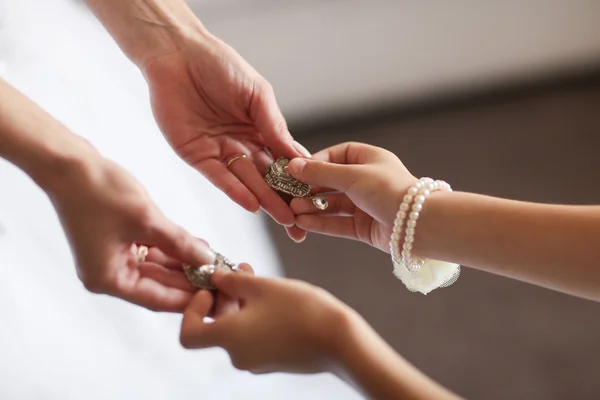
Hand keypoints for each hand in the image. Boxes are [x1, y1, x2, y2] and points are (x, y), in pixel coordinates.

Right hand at [47, 156, 215, 311]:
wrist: (68, 162)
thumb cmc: (98, 191)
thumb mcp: (146, 220)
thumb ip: (180, 243)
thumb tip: (208, 260)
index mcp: (108, 279)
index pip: (158, 299)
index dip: (190, 299)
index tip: (217, 297)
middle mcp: (109, 273)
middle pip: (159, 286)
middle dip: (190, 281)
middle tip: (222, 280)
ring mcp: (112, 257)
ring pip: (158, 268)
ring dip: (185, 264)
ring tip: (215, 262)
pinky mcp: (117, 239)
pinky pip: (151, 251)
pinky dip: (172, 249)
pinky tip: (197, 246)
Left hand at [142, 33, 308, 240]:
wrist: (178, 54)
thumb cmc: (220, 65)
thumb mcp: (258, 95)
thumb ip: (275, 127)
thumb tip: (299, 157)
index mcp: (260, 129)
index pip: (284, 161)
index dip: (300, 180)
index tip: (317, 198)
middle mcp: (242, 144)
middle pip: (267, 178)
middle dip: (285, 200)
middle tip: (301, 221)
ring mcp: (220, 152)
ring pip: (247, 182)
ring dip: (265, 200)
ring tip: (285, 218)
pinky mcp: (196, 155)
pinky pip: (219, 177)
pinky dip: (236, 191)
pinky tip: (253, 204)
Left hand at [180, 269, 355, 373]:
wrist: (341, 342)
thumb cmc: (302, 312)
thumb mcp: (263, 287)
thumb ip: (233, 281)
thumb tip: (215, 277)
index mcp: (228, 338)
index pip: (188, 333)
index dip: (191, 310)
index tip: (208, 290)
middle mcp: (237, 355)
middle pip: (215, 327)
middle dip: (223, 296)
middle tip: (237, 271)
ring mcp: (256, 361)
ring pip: (236, 329)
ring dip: (240, 303)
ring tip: (257, 278)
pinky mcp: (273, 361)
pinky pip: (253, 337)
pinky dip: (254, 317)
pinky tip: (271, 297)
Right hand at [287, 142, 416, 251]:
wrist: (418, 224)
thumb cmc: (391, 191)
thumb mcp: (352, 175)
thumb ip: (321, 172)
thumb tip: (293, 166)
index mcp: (368, 159)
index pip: (336, 156)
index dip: (315, 163)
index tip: (296, 170)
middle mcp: (366, 180)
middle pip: (330, 182)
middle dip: (309, 189)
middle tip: (289, 195)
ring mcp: (364, 204)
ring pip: (332, 204)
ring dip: (312, 207)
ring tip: (292, 211)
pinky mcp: (363, 226)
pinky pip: (337, 222)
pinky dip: (320, 222)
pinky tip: (303, 223)